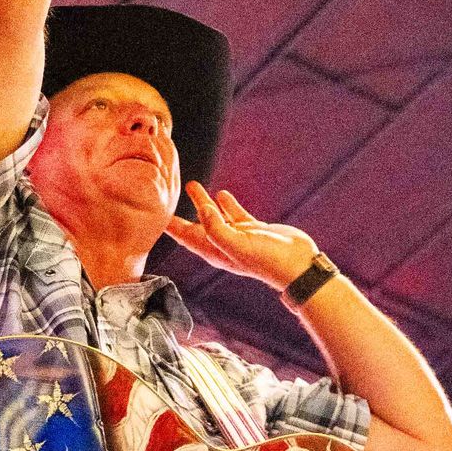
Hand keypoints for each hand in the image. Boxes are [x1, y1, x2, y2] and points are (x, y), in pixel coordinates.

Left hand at [164, 181, 319, 291]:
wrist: (298, 265)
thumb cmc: (268, 260)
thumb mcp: (238, 244)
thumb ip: (217, 228)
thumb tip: (202, 209)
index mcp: (213, 250)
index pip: (184, 236)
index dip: (169, 225)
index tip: (153, 214)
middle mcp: (222, 244)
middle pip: (195, 225)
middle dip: (180, 211)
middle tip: (167, 194)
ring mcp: (238, 237)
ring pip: (215, 216)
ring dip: (203, 202)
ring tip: (193, 185)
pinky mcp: (253, 230)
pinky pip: (235, 214)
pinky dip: (227, 204)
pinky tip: (222, 194)